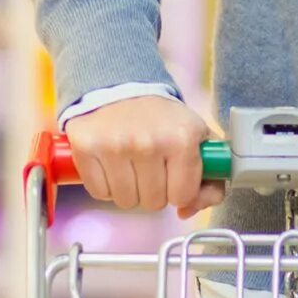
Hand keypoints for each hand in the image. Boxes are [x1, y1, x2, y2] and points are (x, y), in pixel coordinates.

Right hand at [65, 96, 225, 217]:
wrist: (120, 86)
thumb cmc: (160, 118)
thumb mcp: (197, 138)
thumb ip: (211, 179)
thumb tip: (188, 211)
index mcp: (182, 138)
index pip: (182, 196)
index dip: (178, 190)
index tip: (172, 173)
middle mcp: (149, 142)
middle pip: (153, 202)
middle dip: (153, 190)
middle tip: (149, 165)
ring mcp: (115, 145)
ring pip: (126, 201)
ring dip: (128, 189)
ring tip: (129, 164)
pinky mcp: (87, 148)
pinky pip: (100, 193)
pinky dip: (105, 185)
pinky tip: (111, 164)